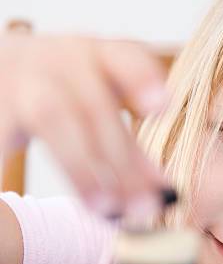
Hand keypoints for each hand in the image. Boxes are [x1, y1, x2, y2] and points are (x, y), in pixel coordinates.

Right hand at [0, 33, 172, 217]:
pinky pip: (6, 134)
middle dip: (123, 161)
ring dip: (82, 167)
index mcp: (92, 56)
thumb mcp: (94, 106)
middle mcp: (56, 61)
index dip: (141, 77)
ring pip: (53, 116)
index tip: (161, 106)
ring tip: (104, 208)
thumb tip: (164, 194)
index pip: (122, 55)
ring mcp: (20, 81)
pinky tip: (22, 196)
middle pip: (94, 104)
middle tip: (143, 206)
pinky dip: (12, 159)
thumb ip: (128, 148)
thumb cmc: (57, 92)